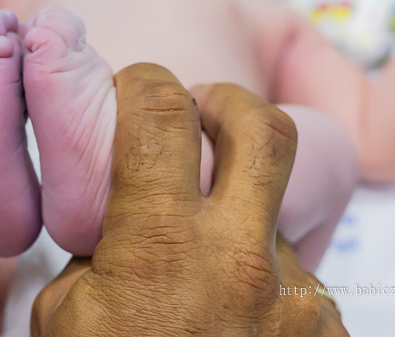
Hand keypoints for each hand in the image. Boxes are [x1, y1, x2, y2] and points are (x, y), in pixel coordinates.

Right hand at [31, 64, 346, 335]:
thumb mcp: (65, 322)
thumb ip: (96, 254)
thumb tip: (124, 224)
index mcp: (164, 244)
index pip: (160, 111)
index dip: (142, 82)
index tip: (134, 89)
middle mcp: (243, 258)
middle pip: (265, 126)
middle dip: (229, 102)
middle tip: (204, 112)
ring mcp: (296, 296)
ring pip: (278, 215)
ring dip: (241, 224)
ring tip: (207, 278)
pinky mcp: (328, 331)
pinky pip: (295, 282)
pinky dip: (262, 290)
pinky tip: (234, 328)